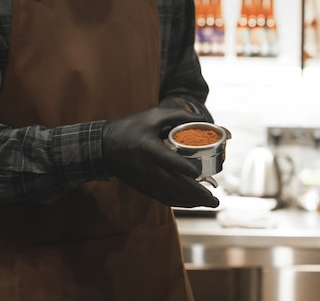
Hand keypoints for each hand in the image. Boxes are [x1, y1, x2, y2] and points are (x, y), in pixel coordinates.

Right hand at [102, 107, 218, 207]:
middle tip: (215, 200)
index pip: (169, 161)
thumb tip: (203, 120)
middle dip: (196, 194)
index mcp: (148, 147)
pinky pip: (163, 198)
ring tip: (211, 203)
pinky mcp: (144, 187)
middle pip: (174, 184)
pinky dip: (180, 202)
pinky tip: (193, 202)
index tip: (201, 172)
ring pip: (171, 195)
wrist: (103, 147)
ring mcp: (145, 180)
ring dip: (191, 201)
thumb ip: (178, 117)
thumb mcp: (153, 116)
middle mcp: (147, 167)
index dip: (187, 168)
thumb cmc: (130, 127)